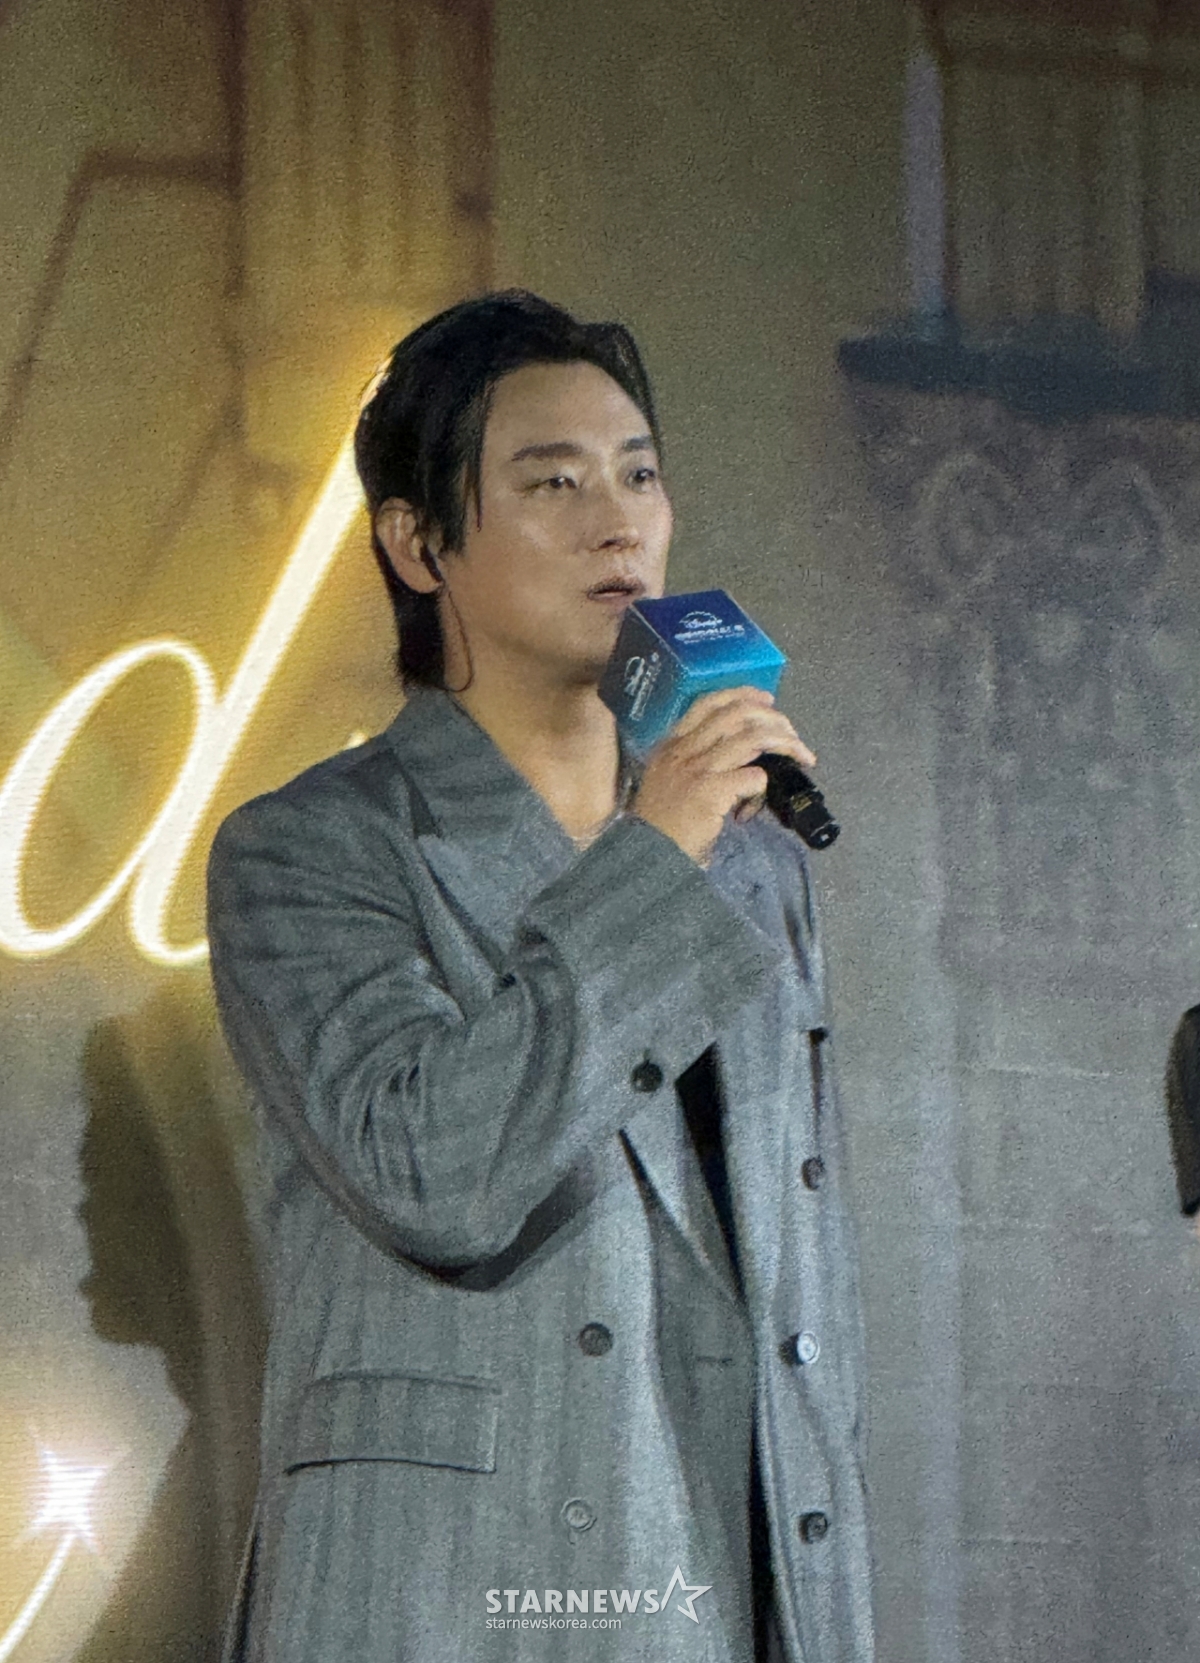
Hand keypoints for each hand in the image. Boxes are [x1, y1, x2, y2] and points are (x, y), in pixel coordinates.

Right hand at [631, 687, 816, 865]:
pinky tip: (753, 807)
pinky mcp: (710, 791)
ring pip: (752, 739)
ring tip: (801, 756)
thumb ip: (697, 763)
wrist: (648, 854)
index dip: (742, 696)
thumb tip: (742, 759)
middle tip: (792, 735)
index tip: (766, 701)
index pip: (709, 703)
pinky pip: (753, 777)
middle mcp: (683, 750)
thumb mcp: (670, 781)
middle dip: (774, 719)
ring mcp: (697, 769)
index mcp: (672, 744)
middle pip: (737, 715)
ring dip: (784, 745)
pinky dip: (763, 787)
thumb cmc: (662, 824)